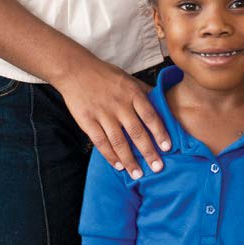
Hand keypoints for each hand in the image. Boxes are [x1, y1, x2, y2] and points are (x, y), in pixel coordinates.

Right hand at [55, 54, 170, 179]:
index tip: (168, 147)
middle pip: (137, 132)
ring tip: (138, 174)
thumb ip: (143, 91)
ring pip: (119, 141)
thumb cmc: (105, 75)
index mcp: (132, 93)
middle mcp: (119, 104)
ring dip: (129, 160)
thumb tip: (162, 101)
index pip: (150, 115)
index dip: (160, 132)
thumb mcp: (128, 78)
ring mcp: (103, 113)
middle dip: (148, 152)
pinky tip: (118, 166)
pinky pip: (100, 142)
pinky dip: (110, 156)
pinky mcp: (87, 121)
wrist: (76, 70)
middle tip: (158, 168)